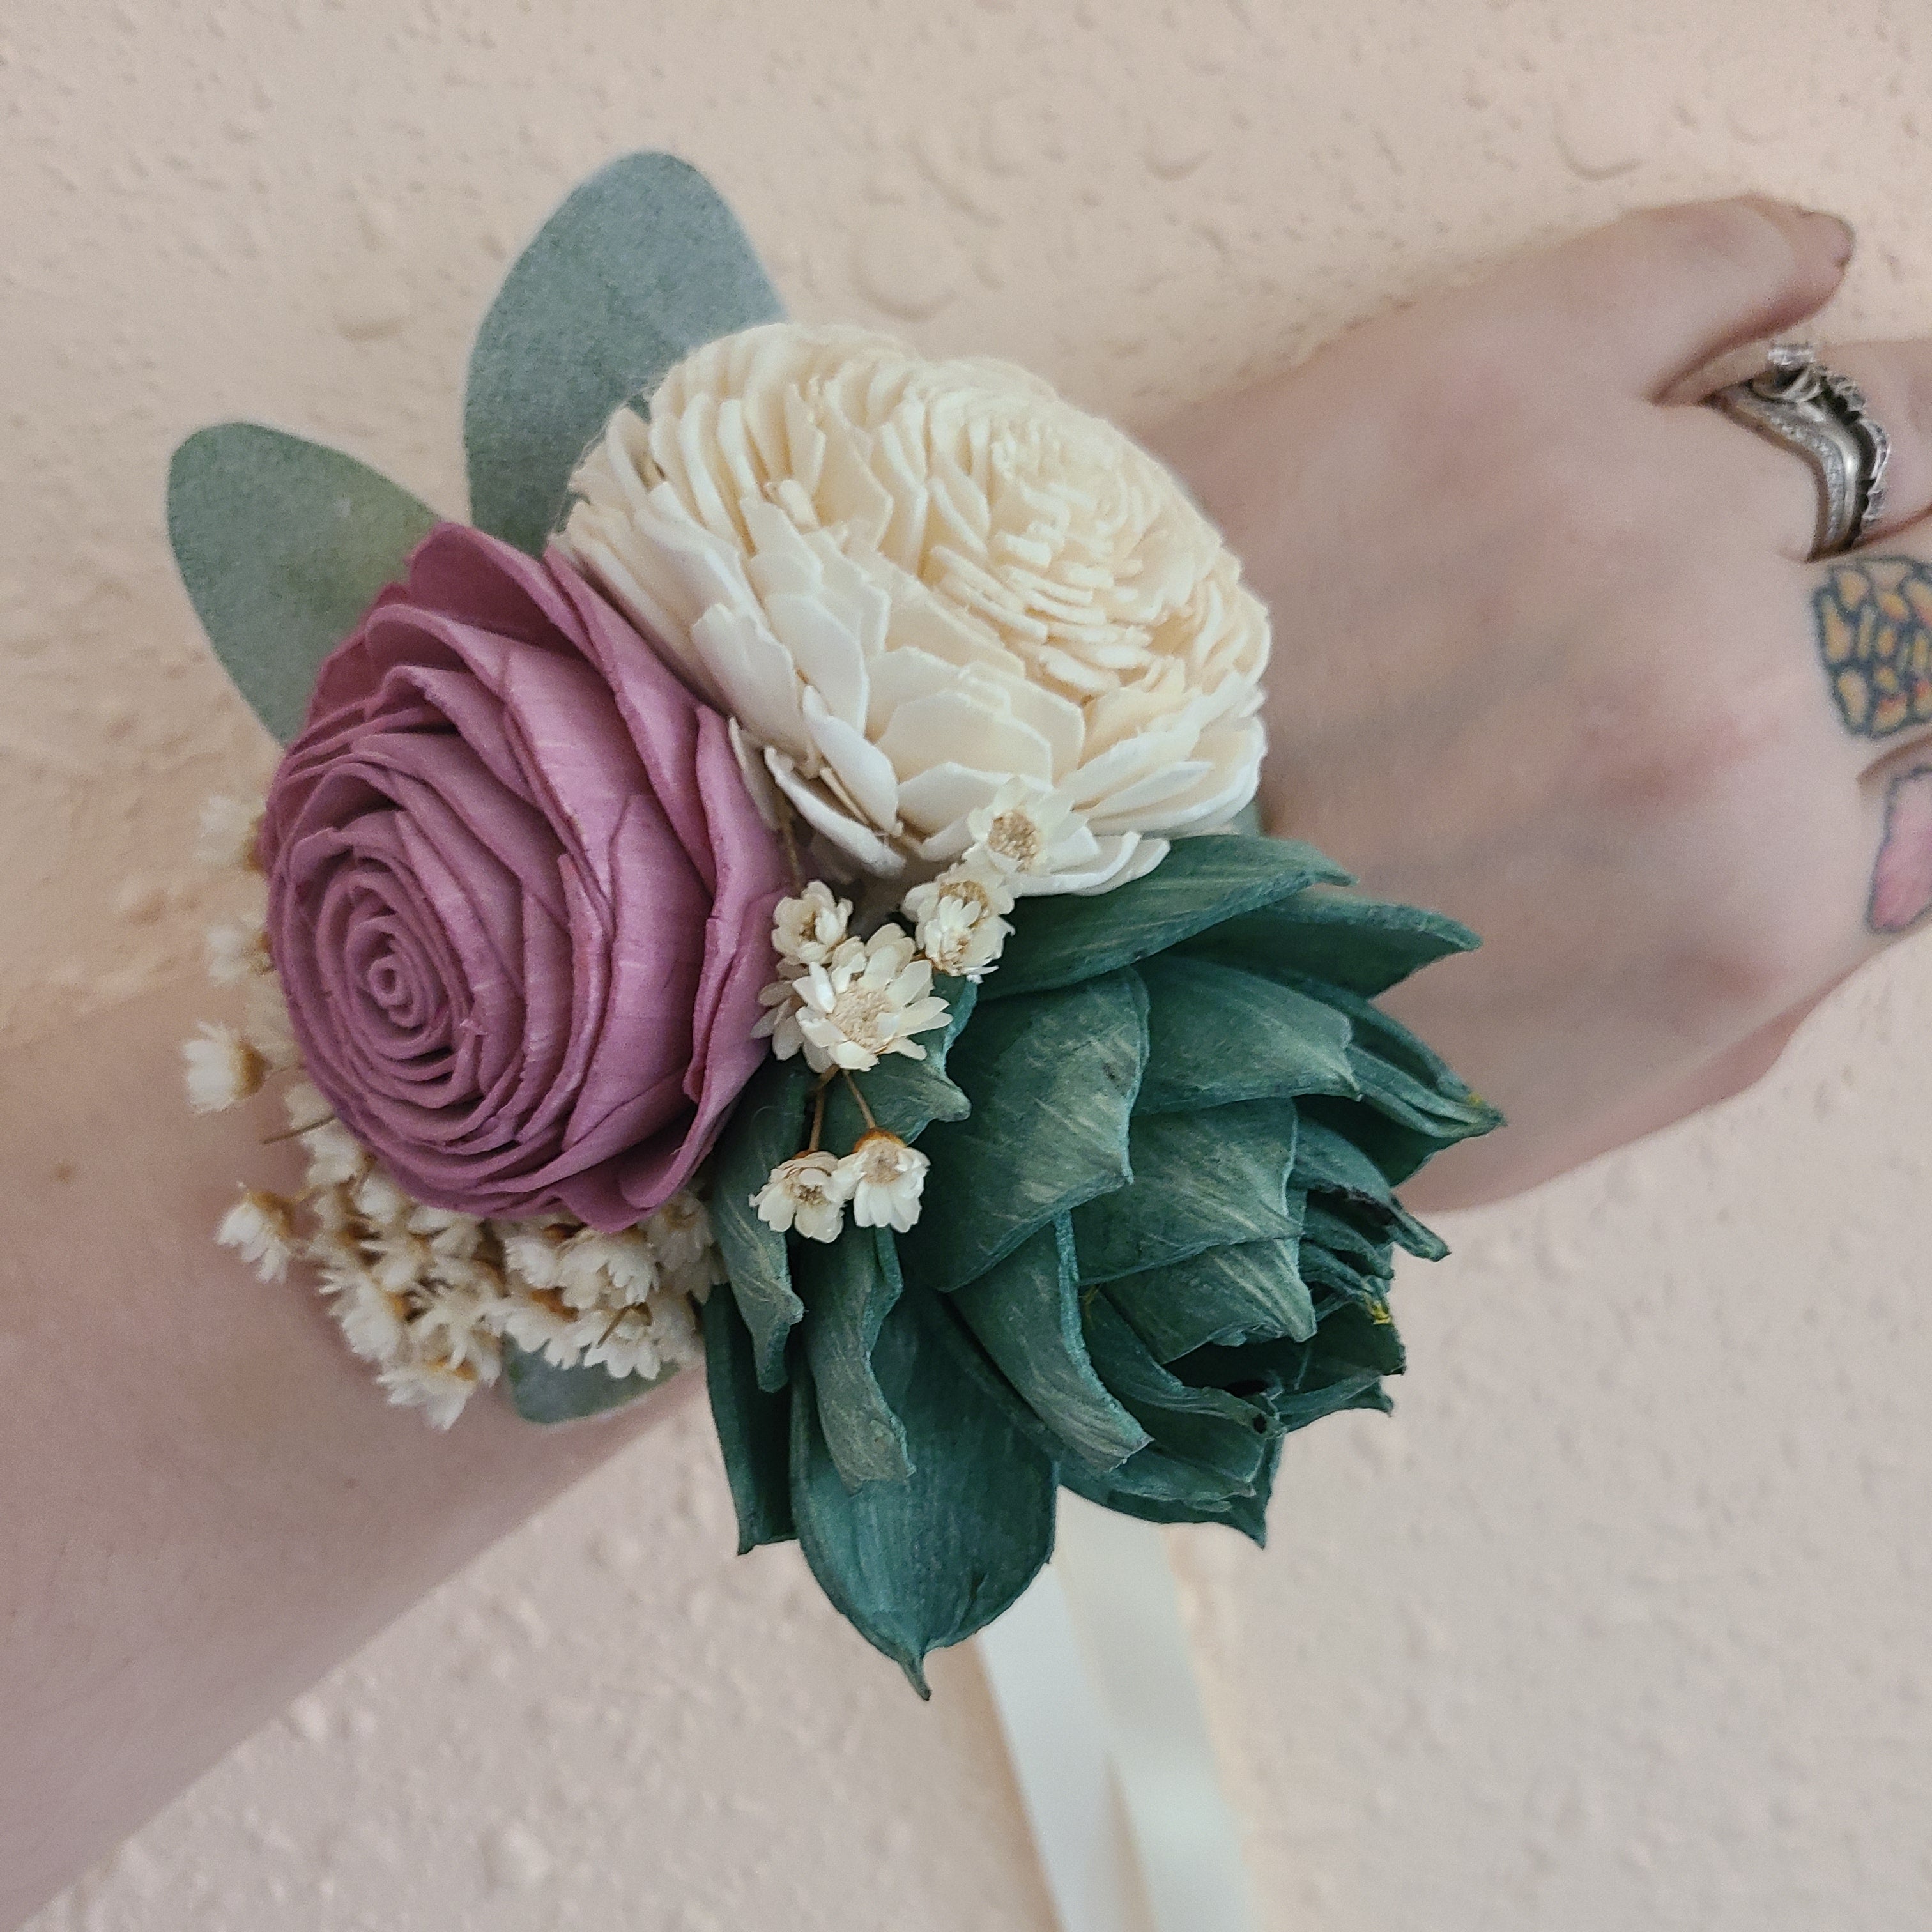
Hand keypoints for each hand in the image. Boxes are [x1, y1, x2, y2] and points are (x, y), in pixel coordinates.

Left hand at [1150, 196, 1926, 1207]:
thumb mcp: (1550, 1099)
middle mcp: (1726, 694)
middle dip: (1907, 584)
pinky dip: (1768, 265)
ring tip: (1788, 461)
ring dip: (1863, 439)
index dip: (1916, 713)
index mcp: (1752, 898)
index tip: (1861, 688)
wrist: (1012, 886)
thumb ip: (1768, 969)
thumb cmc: (1264, 1021)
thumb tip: (1894, 832)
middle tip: (1836, 582)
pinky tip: (1786, 278)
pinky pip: (1703, 265)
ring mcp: (1612, 506)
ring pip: (1881, 410)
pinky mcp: (1474, 371)